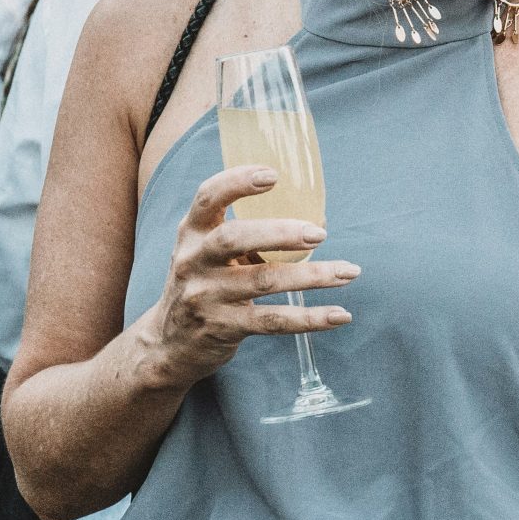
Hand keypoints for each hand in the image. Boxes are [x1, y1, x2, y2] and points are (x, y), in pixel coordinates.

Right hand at [137, 164, 358, 392]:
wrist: (169, 344)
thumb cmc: (204, 283)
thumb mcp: (207, 252)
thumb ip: (246, 234)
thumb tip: (317, 221)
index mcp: (191, 232)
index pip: (208, 197)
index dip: (238, 182)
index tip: (273, 175)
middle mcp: (194, 261)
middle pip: (234, 238)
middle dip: (280, 233)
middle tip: (320, 234)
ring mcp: (206, 296)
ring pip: (263, 281)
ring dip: (313, 276)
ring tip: (349, 272)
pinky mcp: (223, 328)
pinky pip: (273, 321)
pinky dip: (311, 318)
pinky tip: (340, 314)